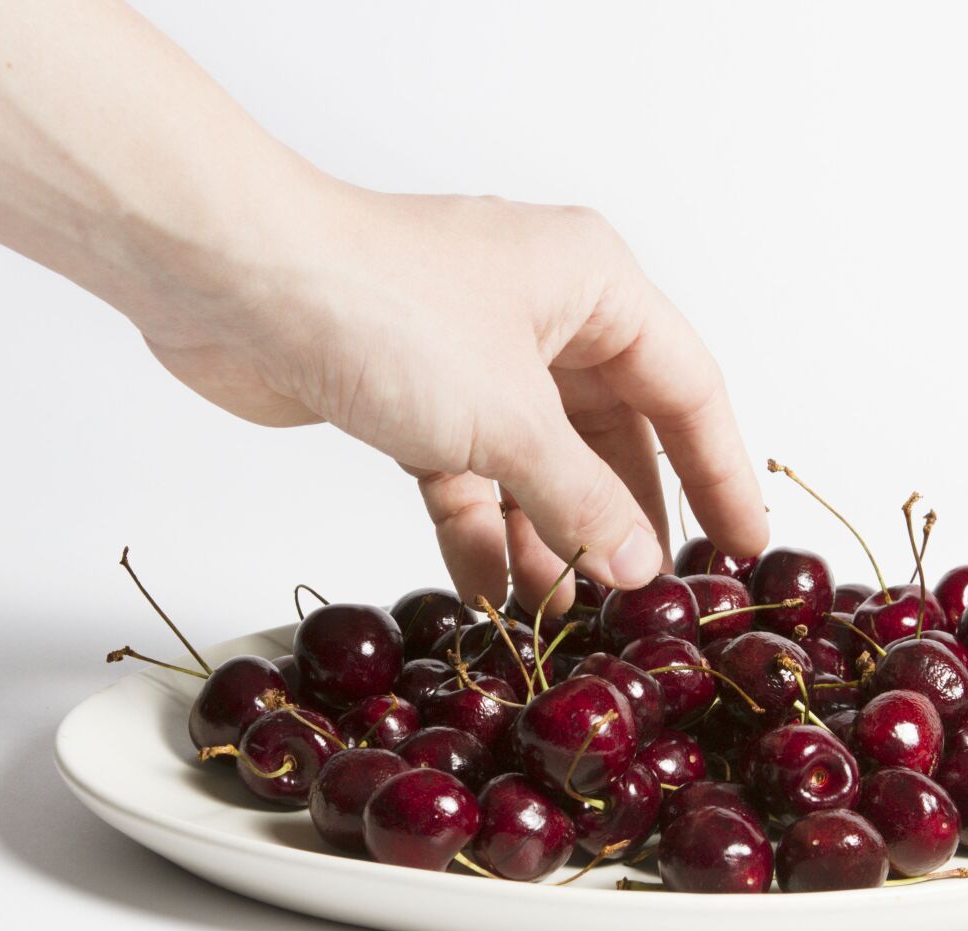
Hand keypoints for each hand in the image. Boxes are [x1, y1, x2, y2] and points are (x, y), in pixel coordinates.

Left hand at [136, 184, 768, 610]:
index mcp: (593, 285)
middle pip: (613, 434)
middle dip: (622, 518)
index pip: (688, 388)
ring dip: (548, 538)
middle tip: (651, 596)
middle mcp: (543, 314)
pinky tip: (490, 595)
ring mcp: (476, 359)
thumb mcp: (508, 418)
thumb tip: (640, 569)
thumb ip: (583, 502)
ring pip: (539, 464)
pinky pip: (470, 478)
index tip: (744, 548)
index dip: (720, 473)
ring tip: (566, 614)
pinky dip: (480, 532)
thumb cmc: (380, 308)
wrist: (224, 280)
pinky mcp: (413, 398)